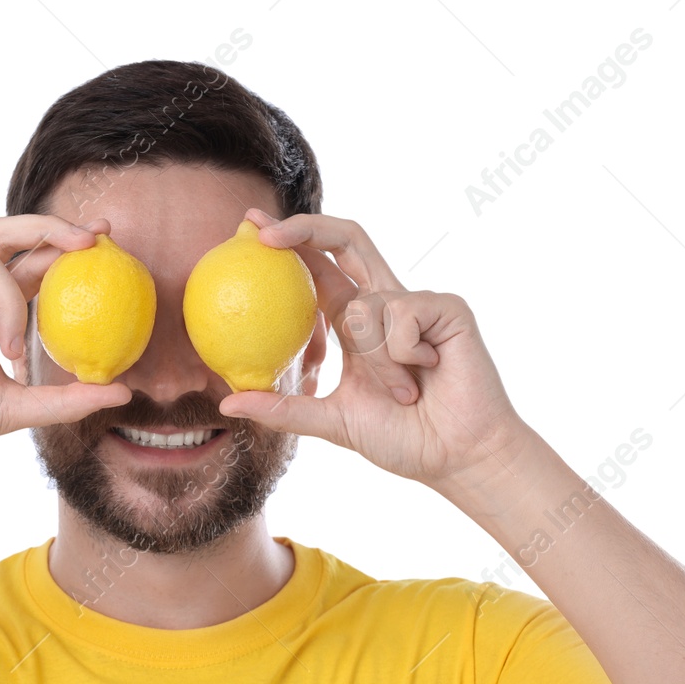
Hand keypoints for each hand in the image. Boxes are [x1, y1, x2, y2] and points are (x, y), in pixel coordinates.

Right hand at [0, 214, 131, 476]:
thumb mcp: (14, 409)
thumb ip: (64, 398)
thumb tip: (124, 390)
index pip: (26, 262)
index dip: (62, 243)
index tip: (105, 237)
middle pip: (1, 232)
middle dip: (48, 226)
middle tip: (87, 241)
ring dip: (9, 307)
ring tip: (10, 355)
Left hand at [217, 208, 531, 494]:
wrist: (456, 457)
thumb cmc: (404, 441)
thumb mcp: (331, 422)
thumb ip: (283, 408)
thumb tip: (227, 403)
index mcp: (358, 323)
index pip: (318, 269)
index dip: (288, 243)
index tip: (248, 228)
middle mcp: (386, 303)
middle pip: (345, 239)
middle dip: (304, 226)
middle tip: (263, 231)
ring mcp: (418, 303)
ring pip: (367, 306)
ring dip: (376, 360)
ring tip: (403, 394)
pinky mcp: (447, 308)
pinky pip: (402, 316)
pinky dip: (403, 353)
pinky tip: (428, 373)